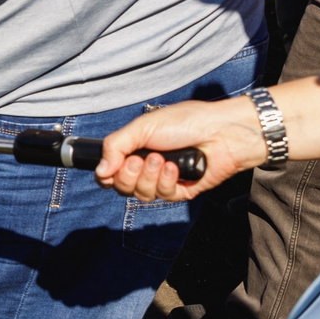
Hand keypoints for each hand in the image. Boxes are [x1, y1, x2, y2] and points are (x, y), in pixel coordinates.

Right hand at [95, 97, 264, 199]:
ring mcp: (164, 180)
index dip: (107, 175)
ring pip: (141, 194)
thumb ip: (116, 146)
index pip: (110, 173)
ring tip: (162, 159)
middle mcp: (147, 167)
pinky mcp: (181, 191)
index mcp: (135, 150)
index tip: (110, 168)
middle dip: (129, 175)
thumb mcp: (143, 127)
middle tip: (141, 159)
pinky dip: (167, 181)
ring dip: (149, 177)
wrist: (221, 131)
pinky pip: (164, 196)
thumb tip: (99, 171)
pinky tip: (175, 167)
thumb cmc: (185, 122)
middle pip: (122, 187)